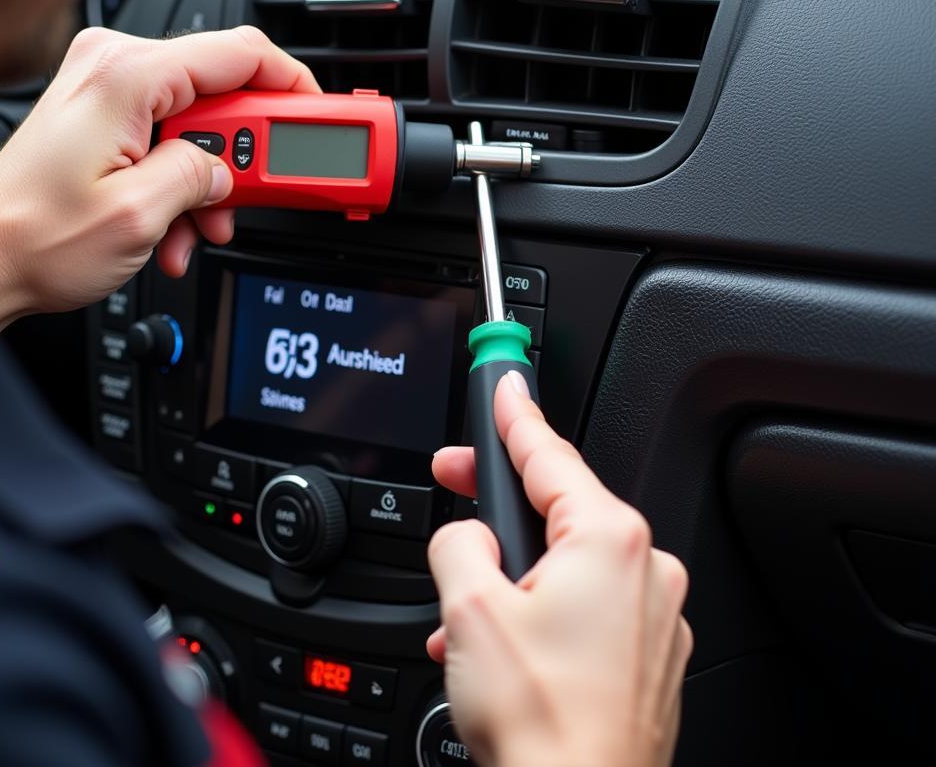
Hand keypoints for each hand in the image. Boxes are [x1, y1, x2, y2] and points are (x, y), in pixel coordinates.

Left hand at [0, 26, 317, 335]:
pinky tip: (175, 226)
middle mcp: (115, 68)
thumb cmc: (35, 237)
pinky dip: (184, 182)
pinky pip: (171, 137)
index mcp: (126, 76)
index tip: (322, 117)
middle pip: (223, 92)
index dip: (294, 85)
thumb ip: (203, 176)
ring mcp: (108, 89)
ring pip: (201, 123)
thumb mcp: (141, 214)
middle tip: (257, 194)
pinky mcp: (105, 114)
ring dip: (213, 181)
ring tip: (200, 229)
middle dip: (245, 155)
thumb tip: (230, 170)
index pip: (240, 52)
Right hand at [428, 372, 692, 766]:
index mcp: (610, 541)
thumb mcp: (472, 610)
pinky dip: (542, 616)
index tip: (504, 383)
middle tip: (456, 491)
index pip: (549, 453)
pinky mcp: (649, 659)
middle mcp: (647, 572)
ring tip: (467, 621)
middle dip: (499, 511)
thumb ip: (460, 544)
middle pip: (558, 509)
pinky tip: (503, 650)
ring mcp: (654, 618)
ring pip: (567, 567)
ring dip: (512, 581)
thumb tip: (467, 538)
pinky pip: (587, 610)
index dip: (515, 414)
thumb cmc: (545, 727)